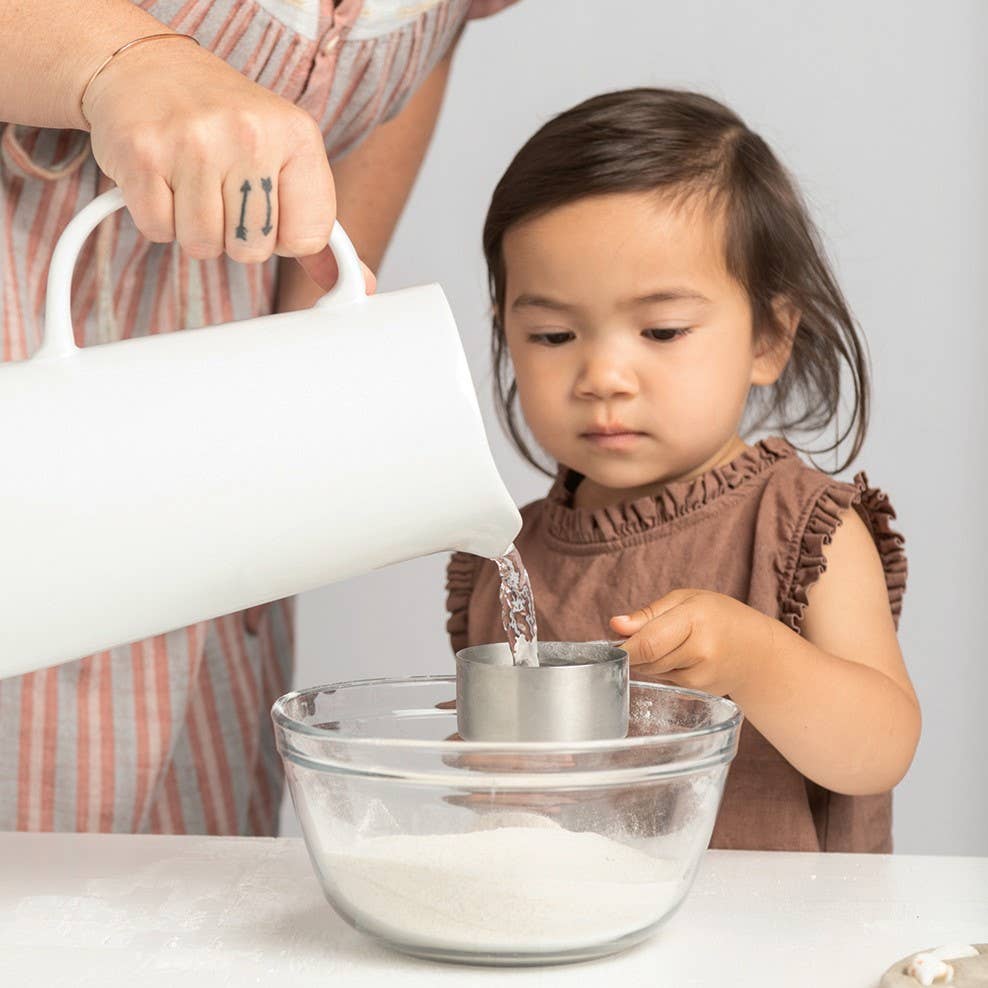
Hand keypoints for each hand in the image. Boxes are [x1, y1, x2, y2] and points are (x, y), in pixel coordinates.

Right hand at [84, 36, 357, 290]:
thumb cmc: (225, 122)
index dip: (284, 237)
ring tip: (192, 182)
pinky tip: (163, 177)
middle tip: (222, 190)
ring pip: (204, 246)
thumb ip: (320, 226)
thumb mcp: (287, 159)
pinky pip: (159, 231)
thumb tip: (360, 285)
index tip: (269, 207)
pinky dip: (158, 217)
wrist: (147, 65)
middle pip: (254, 250)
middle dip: (235, 235)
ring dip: (195, 228)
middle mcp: (250, 134)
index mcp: (298, 135)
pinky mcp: (143, 155)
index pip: (309, 239)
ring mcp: (194, 142)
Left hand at [609, 589, 775, 696]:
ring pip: (652, 671)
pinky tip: (682, 657)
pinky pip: (665, 679)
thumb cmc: (720, 617)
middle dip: (634, 650)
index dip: (624, 648)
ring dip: (648, 659)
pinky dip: (663, 669)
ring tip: (671, 641)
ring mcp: (701, 676)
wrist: (758, 652)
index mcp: (695, 620)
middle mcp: (700, 652)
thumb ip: (648, 614)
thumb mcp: (686, 600)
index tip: (611, 646)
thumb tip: (615, 625)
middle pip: (646, 660)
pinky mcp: (700, 691)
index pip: (647, 643)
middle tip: (641, 635)